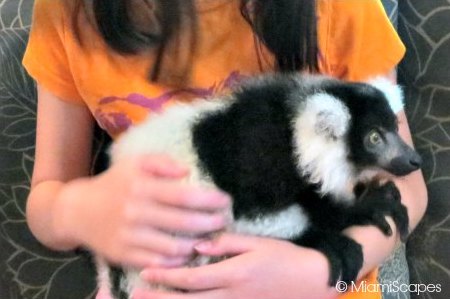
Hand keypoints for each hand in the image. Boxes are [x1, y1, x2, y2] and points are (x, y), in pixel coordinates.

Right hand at [54, 154, 230, 267]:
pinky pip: (158, 262)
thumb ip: (161, 162)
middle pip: (184, 222)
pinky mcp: (125, 255)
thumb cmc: (114, 184)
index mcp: (141, 187)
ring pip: (174, 247)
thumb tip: (187, 171)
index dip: (209, 199)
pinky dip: (177, 260)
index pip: (184, 195)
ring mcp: (130, 236)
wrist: (78, 211)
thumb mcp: (134, 163)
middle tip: (222, 221)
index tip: (225, 200)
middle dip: (210, 223)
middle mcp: (136, 212)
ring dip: (197, 244)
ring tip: (208, 238)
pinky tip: (187, 253)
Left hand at [135, 233, 337, 298]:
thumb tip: (199, 245)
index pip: (194, 278)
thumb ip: (227, 244)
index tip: (147, 273)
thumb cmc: (284, 258)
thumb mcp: (258, 243)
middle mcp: (232, 295)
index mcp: (234, 274)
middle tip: (136, 296)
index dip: (168, 277)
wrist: (311, 281)